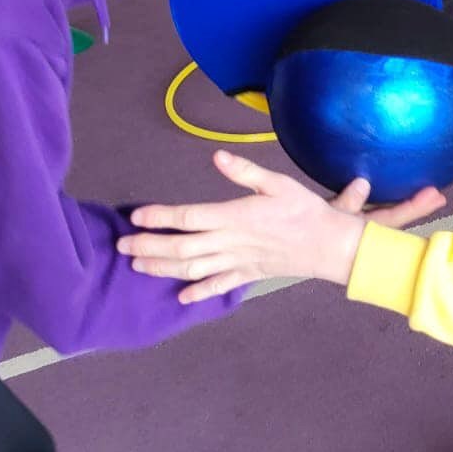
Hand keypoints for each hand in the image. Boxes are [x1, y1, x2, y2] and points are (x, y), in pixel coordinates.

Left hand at [116, 151, 444, 302]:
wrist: (331, 246)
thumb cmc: (306, 210)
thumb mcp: (279, 183)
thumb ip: (245, 171)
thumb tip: (217, 155)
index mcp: (236, 216)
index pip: (189, 217)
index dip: (160, 217)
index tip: (136, 215)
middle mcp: (232, 242)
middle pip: (182, 248)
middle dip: (149, 247)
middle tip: (121, 245)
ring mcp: (238, 262)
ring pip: (192, 269)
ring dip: (162, 268)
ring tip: (138, 265)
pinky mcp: (248, 273)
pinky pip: (219, 285)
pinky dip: (198, 292)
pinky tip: (180, 296)